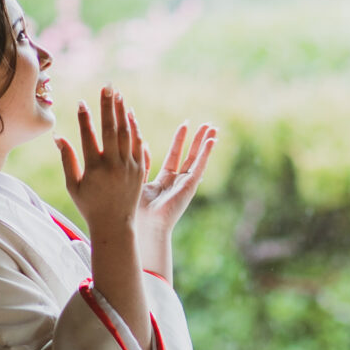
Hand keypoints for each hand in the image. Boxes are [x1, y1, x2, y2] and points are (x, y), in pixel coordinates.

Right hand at [56, 87, 146, 240]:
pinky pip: (137, 144)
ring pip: (126, 134)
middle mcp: (114, 166)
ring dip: (122, 112)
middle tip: (107, 87)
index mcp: (94, 170)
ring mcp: (129, 167)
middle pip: (111, 130)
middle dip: (108, 107)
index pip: (89, 138)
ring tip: (118, 95)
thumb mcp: (73, 185)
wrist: (116, 224)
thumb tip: (58, 136)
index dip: (84, 119)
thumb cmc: (89, 205)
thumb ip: (68, 160)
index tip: (81, 102)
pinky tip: (129, 114)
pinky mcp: (140, 169)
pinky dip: (134, 128)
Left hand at [137, 122, 217, 238]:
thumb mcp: (138, 179)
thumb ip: (143, 162)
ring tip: (213, 128)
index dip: (180, 140)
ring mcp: (185, 185)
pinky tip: (211, 141)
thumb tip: (143, 143)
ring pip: (197, 160)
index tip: (185, 125)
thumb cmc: (136, 209)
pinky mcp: (190, 187)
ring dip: (205, 144)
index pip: (174, 156)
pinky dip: (206, 154)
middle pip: (190, 156)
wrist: (144, 225)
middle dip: (197, 140)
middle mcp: (177, 183)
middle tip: (207, 125)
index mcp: (164, 181)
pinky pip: (199, 167)